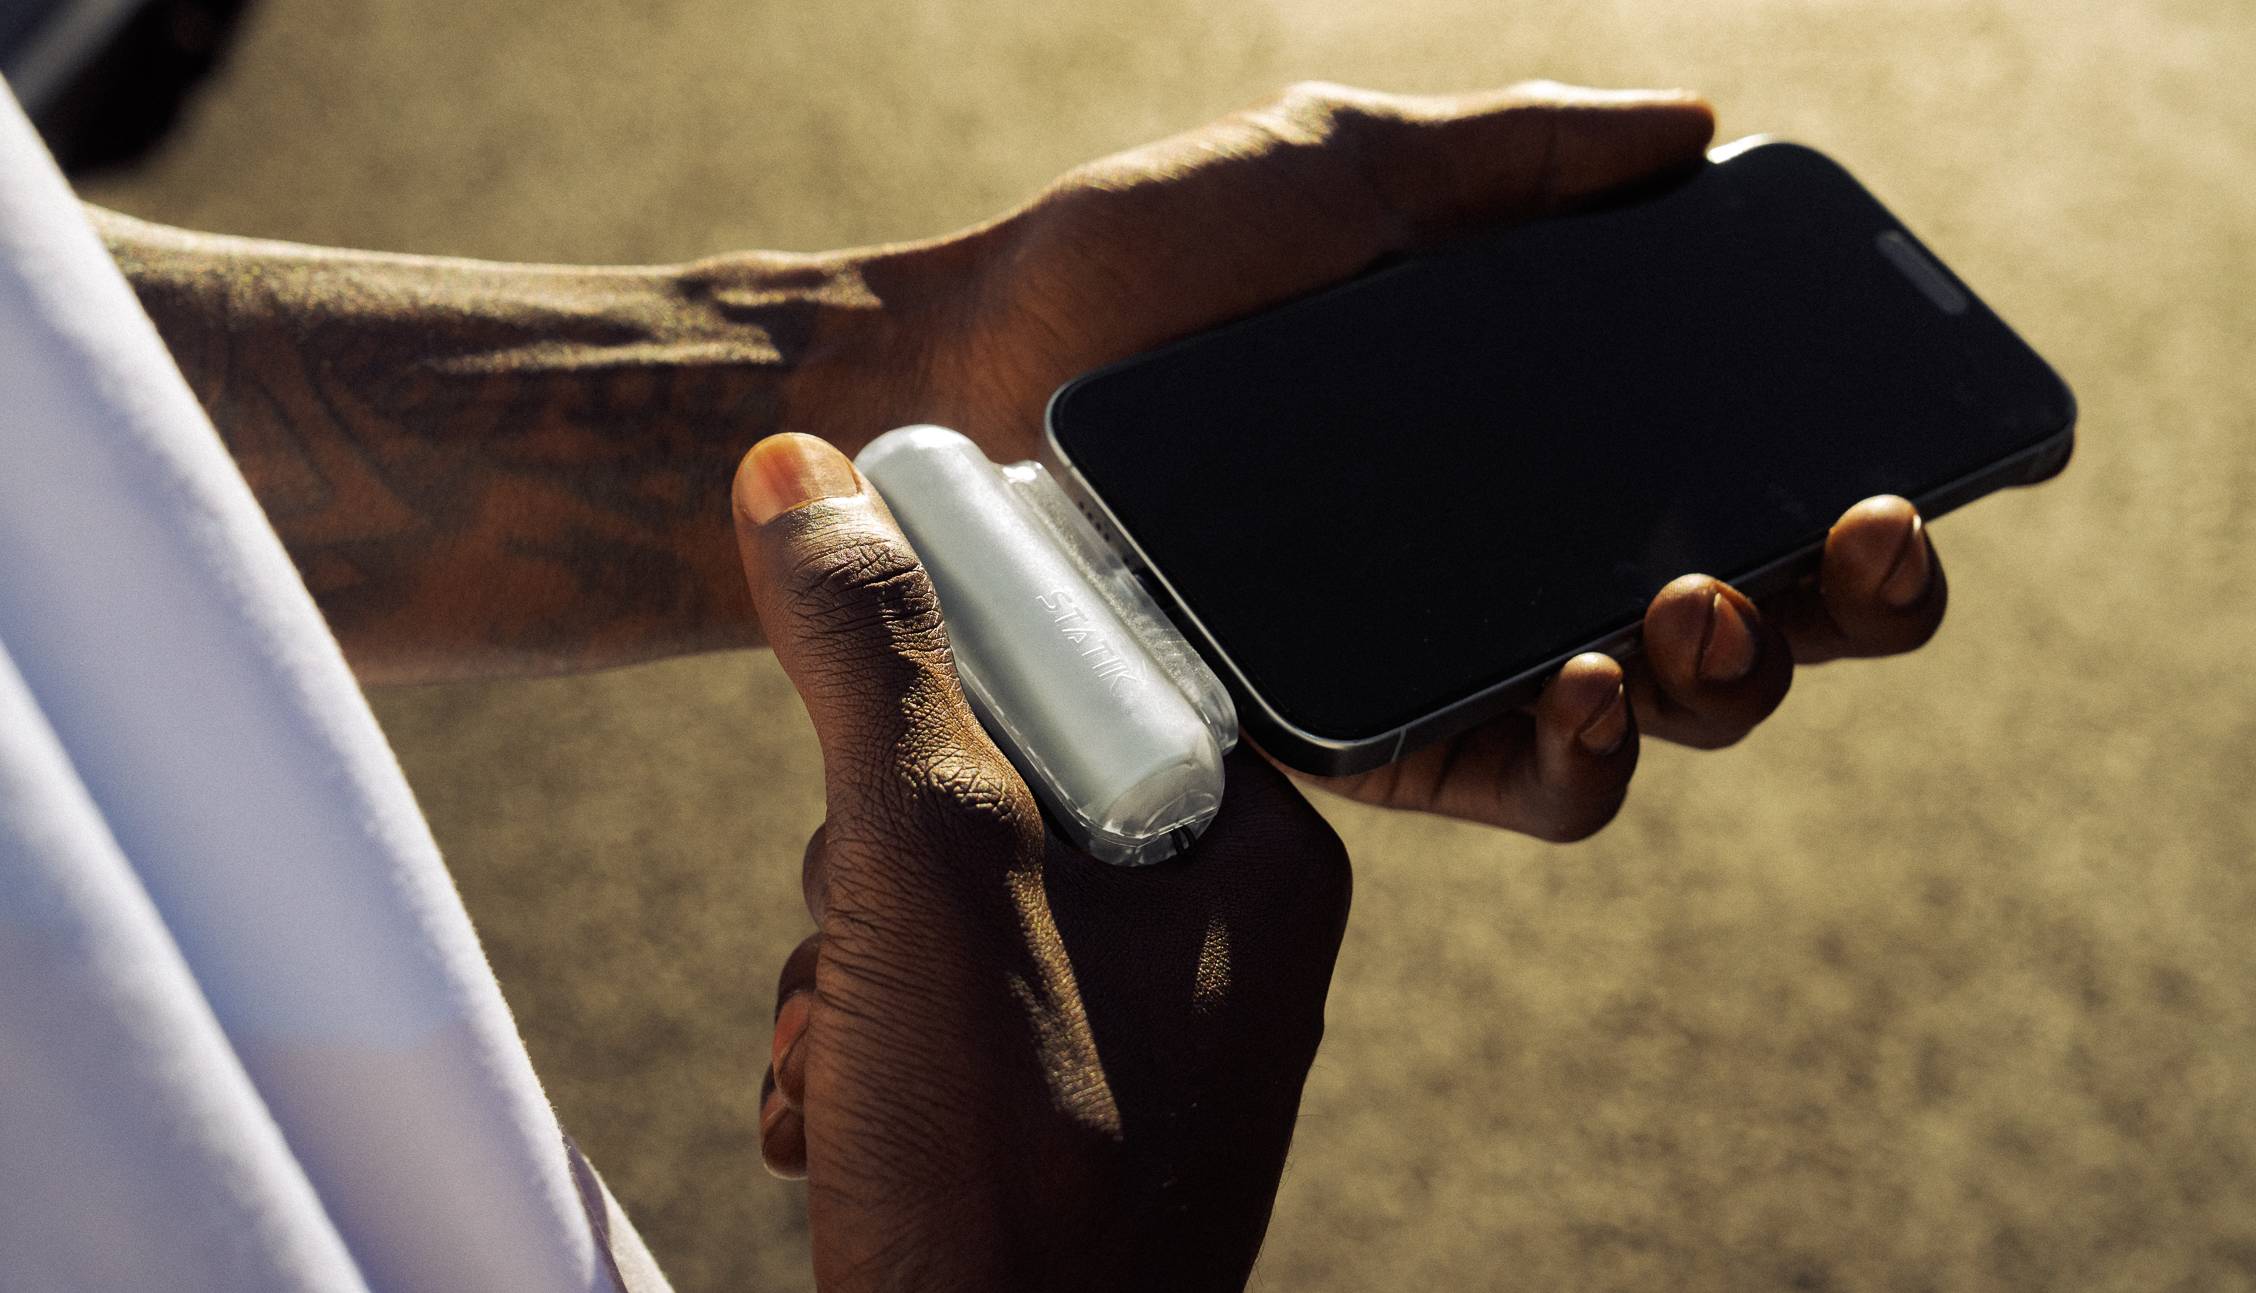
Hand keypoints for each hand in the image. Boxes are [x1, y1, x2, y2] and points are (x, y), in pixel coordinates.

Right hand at [732, 433, 1349, 1290]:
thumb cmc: (999, 1162)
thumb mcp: (926, 865)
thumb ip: (871, 661)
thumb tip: (798, 468)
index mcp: (1254, 858)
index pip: (1081, 671)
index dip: (939, 703)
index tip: (867, 779)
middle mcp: (1222, 938)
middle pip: (992, 789)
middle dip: (869, 877)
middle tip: (859, 962)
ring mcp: (1148, 1033)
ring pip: (944, 904)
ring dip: (850, 970)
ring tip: (852, 1071)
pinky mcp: (1071, 1108)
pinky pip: (945, 1008)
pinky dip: (867, 1049)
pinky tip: (848, 1120)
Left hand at [891, 81, 2002, 840]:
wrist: (976, 369)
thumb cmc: (1150, 260)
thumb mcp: (1350, 167)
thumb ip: (1524, 155)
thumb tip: (1699, 127)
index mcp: (1553, 429)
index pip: (1747, 474)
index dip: (1856, 491)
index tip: (1903, 462)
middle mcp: (1530, 552)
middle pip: (1755, 609)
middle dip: (1849, 598)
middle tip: (1854, 538)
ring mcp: (1461, 651)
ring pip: (1666, 710)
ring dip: (1736, 674)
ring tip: (1700, 603)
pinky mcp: (1379, 733)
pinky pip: (1531, 786)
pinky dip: (1591, 754)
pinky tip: (1589, 686)